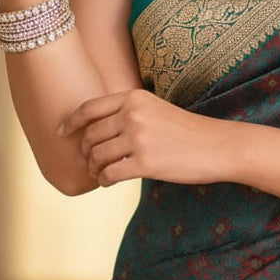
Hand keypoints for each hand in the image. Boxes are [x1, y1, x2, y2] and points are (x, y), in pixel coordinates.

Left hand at [58, 89, 219, 187]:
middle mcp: (133, 114)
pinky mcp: (145, 163)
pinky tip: (109, 182)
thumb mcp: (156, 109)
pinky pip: (109, 174)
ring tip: (100, 173)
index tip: (61, 133)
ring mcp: (138, 138)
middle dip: (85, 151)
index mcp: (134, 98)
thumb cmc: (187, 131)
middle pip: (91, 135)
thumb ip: (128, 112)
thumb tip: (94, 129)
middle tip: (89, 162)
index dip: (70, 122)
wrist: (217, 145)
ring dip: (94, 168)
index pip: (90, 108)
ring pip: (97, 156)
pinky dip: (104, 180)